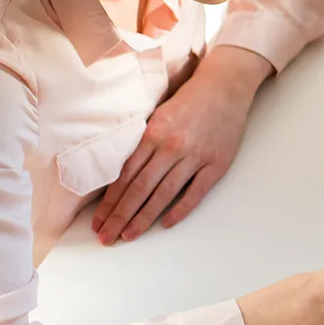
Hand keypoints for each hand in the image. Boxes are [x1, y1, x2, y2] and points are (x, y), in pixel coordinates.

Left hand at [93, 46, 271, 244]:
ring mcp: (195, 157)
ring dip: (144, 218)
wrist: (225, 87)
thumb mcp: (158, 115)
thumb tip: (121, 174)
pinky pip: (195, 192)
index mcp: (153, 134)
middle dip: (120, 216)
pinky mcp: (217, 164)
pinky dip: (180, 209)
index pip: (125, 176)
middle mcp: (171, 147)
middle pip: (139, 189)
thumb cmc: (189, 100)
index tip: (99, 221)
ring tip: (129, 236)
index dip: (110, 202)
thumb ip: (142, 142)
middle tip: (106, 237)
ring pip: (163, 194)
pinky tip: (165, 223)